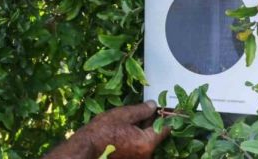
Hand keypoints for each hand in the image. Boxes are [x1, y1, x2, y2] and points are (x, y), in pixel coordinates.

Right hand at [44, 101, 170, 158]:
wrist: (86, 148)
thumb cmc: (103, 130)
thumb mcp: (123, 115)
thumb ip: (141, 110)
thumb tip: (154, 105)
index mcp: (147, 143)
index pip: (166, 128)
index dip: (168, 116)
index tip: (170, 107)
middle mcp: (146, 154)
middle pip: (157, 134)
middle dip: (156, 120)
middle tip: (155, 106)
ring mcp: (139, 157)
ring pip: (148, 139)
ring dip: (147, 127)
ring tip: (141, 113)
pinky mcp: (132, 158)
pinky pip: (140, 144)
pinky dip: (139, 134)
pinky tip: (132, 124)